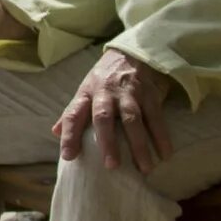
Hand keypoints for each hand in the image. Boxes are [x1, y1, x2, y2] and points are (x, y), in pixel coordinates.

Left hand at [55, 49, 175, 171]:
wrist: (132, 52)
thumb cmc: (105, 78)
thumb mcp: (86, 90)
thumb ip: (73, 112)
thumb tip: (55, 132)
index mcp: (87, 93)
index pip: (73, 115)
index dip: (69, 135)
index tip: (68, 156)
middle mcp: (106, 92)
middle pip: (104, 117)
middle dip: (107, 142)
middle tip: (111, 165)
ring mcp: (129, 92)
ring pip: (132, 119)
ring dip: (139, 145)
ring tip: (144, 168)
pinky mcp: (149, 93)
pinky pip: (156, 117)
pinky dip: (161, 136)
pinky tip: (165, 154)